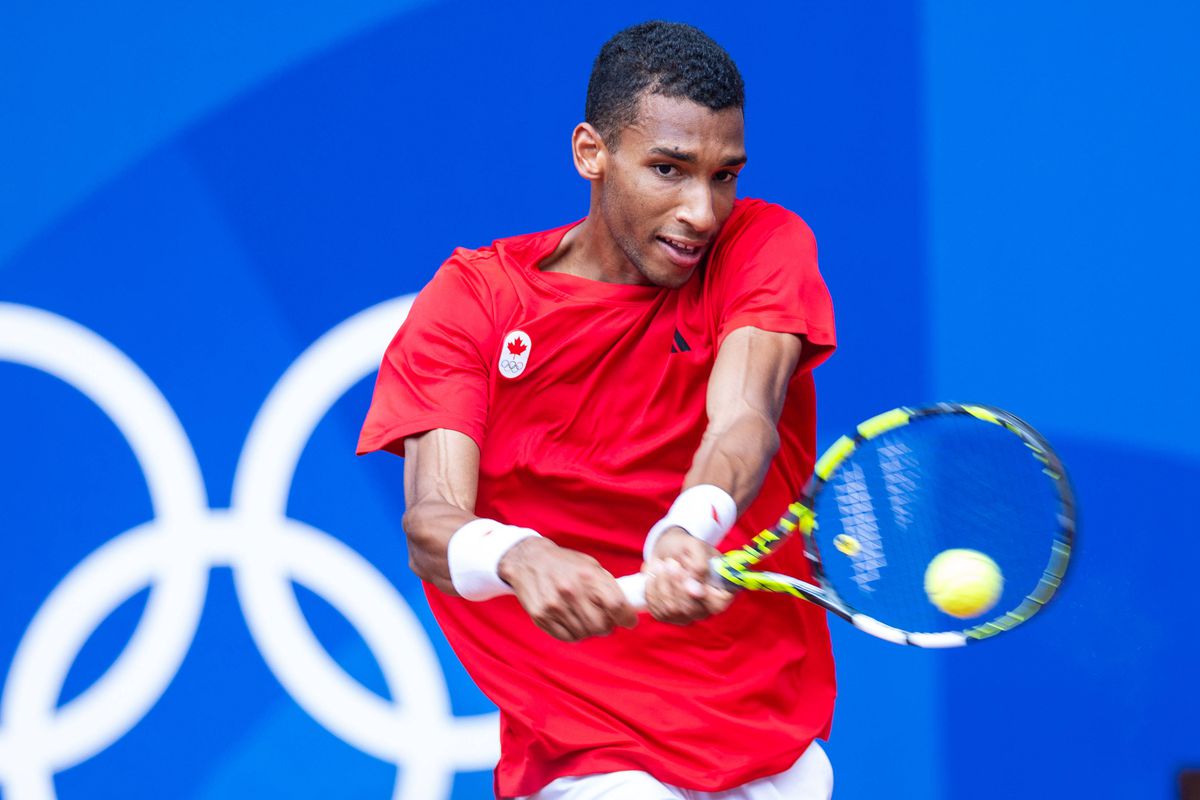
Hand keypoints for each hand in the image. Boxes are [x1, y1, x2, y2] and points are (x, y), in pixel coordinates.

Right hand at [498, 536, 637, 641]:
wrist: (528, 560)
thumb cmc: (565, 564)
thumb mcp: (590, 566)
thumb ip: (608, 587)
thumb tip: (626, 611)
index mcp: (588, 575)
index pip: (616, 605)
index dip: (627, 617)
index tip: (629, 621)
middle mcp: (571, 591)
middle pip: (601, 625)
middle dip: (607, 626)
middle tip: (604, 620)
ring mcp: (554, 605)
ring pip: (584, 634)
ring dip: (589, 629)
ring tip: (583, 616)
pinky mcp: (541, 616)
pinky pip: (567, 637)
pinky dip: (573, 633)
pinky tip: (571, 620)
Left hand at [643, 528, 734, 624]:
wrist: (667, 552)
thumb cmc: (686, 548)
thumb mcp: (695, 546)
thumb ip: (700, 565)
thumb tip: (696, 590)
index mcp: (721, 592)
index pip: (718, 605)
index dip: (702, 594)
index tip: (687, 574)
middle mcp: (706, 609)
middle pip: (689, 609)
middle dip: (675, 582)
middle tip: (670, 562)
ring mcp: (687, 616)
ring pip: (670, 610)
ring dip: (661, 583)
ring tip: (660, 565)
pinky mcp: (668, 616)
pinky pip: (656, 610)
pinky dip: (651, 590)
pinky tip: (652, 576)